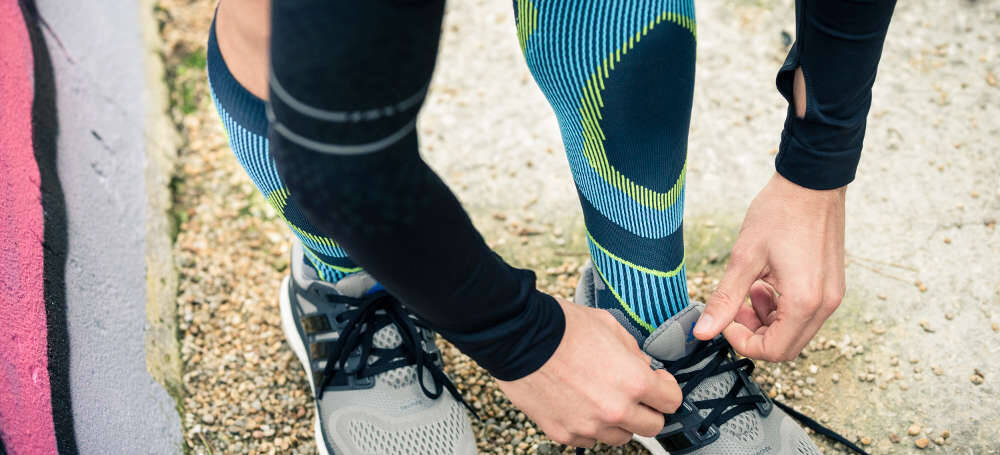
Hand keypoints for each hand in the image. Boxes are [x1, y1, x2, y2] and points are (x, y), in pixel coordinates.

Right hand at [497, 297, 681, 447]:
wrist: (518, 337)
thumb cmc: (561, 327)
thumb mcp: (610, 326)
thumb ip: (634, 352)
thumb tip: (642, 367)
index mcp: (633, 382)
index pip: (671, 402)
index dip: (667, 389)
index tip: (659, 383)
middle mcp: (614, 410)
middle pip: (652, 427)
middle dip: (648, 409)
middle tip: (635, 394)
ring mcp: (588, 425)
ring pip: (620, 437)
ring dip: (619, 421)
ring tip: (603, 398)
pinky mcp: (563, 433)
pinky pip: (588, 438)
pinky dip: (589, 425)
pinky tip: (580, 403)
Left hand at [693, 172, 846, 361]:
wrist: (811, 182)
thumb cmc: (779, 213)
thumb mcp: (744, 257)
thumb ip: (725, 299)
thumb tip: (703, 331)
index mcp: (804, 301)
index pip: (773, 351)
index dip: (742, 341)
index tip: (726, 319)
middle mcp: (825, 305)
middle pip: (786, 348)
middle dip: (754, 333)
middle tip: (735, 307)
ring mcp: (832, 296)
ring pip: (795, 332)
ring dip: (767, 320)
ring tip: (751, 289)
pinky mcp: (831, 287)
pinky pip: (805, 315)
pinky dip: (782, 309)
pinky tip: (767, 283)